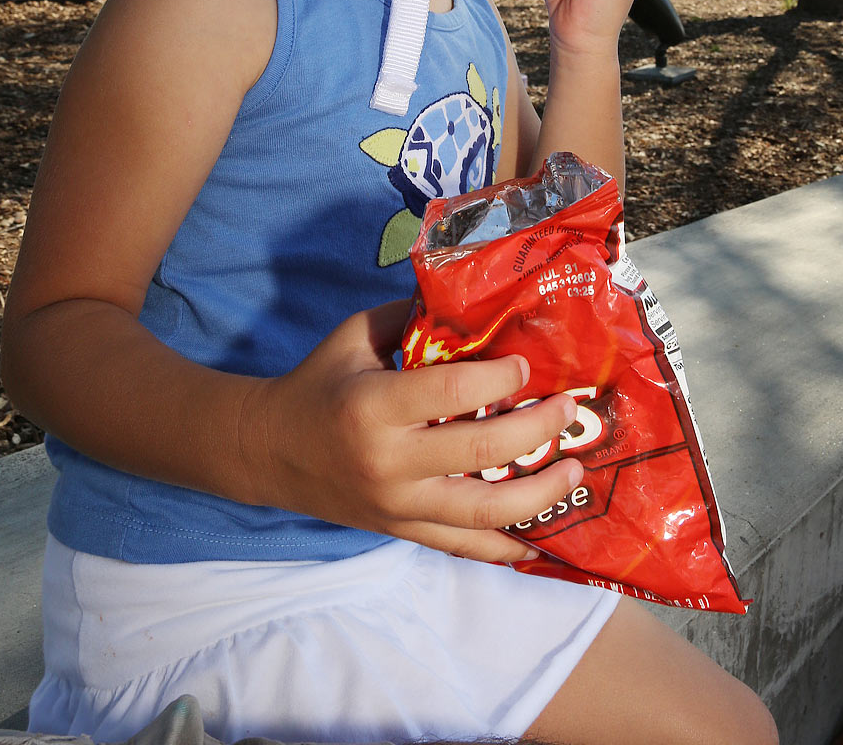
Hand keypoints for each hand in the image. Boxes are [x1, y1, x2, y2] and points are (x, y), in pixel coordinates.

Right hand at [246, 300, 584, 561]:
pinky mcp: (402, 530)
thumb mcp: (355, 334)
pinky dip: (506, 547)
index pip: (451, 393)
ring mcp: (396, 504)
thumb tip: (471, 294)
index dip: (498, 377)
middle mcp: (388, 461)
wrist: (268, 450)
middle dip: (536, 430)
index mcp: (374, 406)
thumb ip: (411, 316)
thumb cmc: (319, 381)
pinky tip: (545, 539)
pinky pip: (463, 545)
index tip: (526, 365)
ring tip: (573, 470)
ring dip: (538, 495)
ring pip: (481, 512)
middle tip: (568, 410)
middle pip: (479, 452)